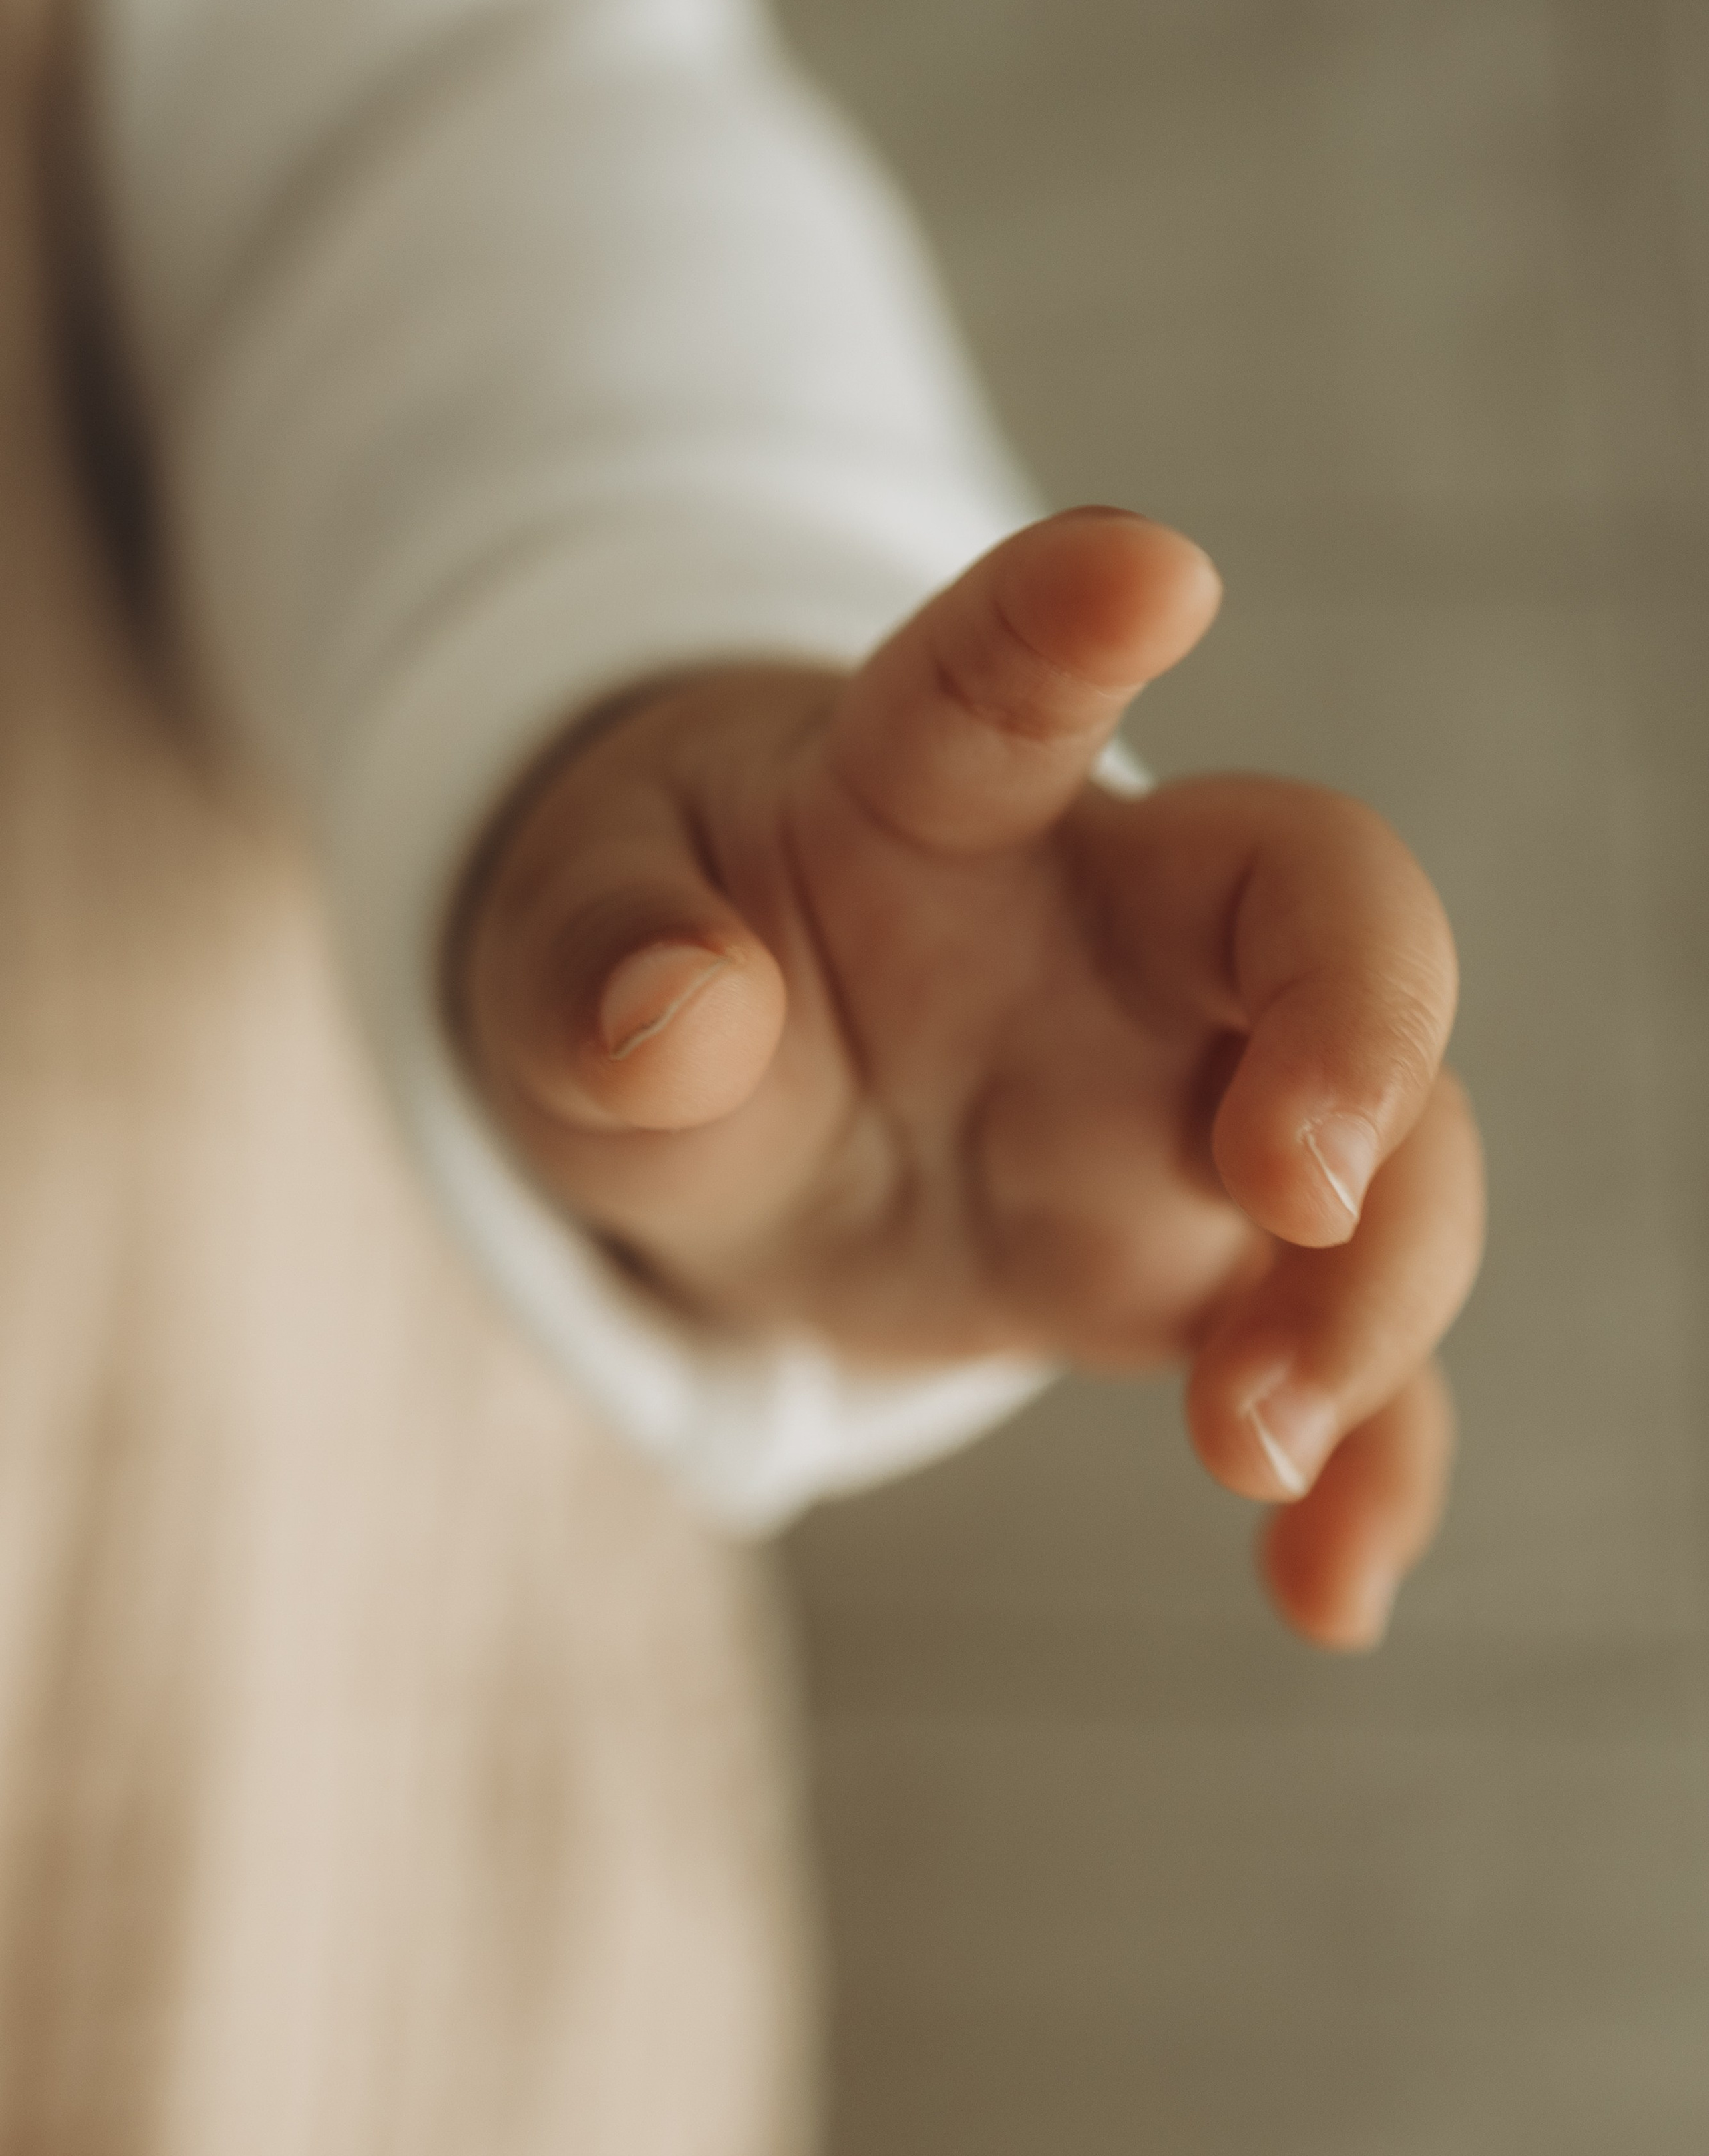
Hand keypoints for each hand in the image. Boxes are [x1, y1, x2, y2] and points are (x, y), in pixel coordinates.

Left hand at [450, 509, 1483, 1648]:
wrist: (723, 1080)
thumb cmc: (651, 965)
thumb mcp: (565, 962)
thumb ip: (599, 977)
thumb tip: (676, 1014)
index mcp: (929, 798)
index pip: (1003, 686)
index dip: (1073, 617)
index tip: (1151, 567)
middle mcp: (1108, 925)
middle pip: (1320, 904)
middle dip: (1356, 1021)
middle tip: (1287, 1174)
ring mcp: (1180, 1091)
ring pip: (1387, 1144)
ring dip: (1368, 1290)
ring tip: (1248, 1438)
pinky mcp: (1198, 1257)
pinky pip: (1337, 1350)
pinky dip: (1366, 1461)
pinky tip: (1326, 1588)